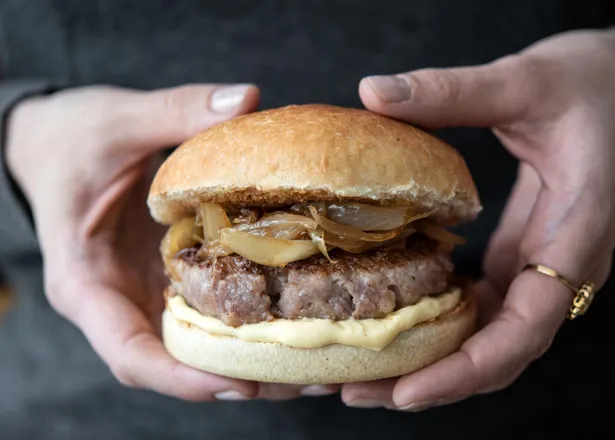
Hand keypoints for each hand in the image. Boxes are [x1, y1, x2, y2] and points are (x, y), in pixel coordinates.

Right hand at [6, 84, 337, 400]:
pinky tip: (296, 320)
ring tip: (317, 366)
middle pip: (175, 363)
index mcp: (85, 281)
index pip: (130, 352)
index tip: (241, 383)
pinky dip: (248, 325)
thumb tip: (247, 99)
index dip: (183, 377)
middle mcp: (117, 302)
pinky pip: (208, 313)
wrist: (52, 141)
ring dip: (255, 361)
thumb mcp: (117, 120)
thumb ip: (175, 111)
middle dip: (238, 378)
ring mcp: (144, 294)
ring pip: (197, 348)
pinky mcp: (167, 280)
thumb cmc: (69, 137)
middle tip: (306, 378)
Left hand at [342, 28, 614, 409]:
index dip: (469, 368)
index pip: (526, 328)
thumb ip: (454, 90)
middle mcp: (558, 265)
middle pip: (500, 351)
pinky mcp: (523, 253)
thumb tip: (374, 91)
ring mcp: (540, 264)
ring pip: (490, 336)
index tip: (410, 389)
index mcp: (573, 236)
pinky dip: (443, 324)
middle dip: (434, 379)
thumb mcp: (528, 80)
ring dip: (432, 359)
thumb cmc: (601, 84)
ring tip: (365, 371)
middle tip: (359, 391)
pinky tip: (399, 322)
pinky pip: (485, 306)